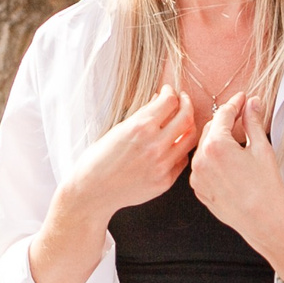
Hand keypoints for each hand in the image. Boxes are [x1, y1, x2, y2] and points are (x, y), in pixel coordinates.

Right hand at [62, 84, 197, 220]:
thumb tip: (159, 99)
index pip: (169, 101)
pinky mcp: (165, 181)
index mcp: (140, 127)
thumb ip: (142, 115)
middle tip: (182, 100)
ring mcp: (162, 165)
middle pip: (186, 117)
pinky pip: (182, 159)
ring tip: (183, 121)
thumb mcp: (118, 129)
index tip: (168, 91)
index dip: (171, 92)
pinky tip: (174, 144)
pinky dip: (181, 148)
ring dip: (189, 125)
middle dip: (186, 103)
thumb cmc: (99, 159)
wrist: (93, 191)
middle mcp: (155, 145)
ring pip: (190, 138)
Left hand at [189, 95, 283, 258]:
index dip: (235, 104)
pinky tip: (228, 162)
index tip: (242, 98)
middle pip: (210, 129)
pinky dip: (212, 160)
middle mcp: (201, 159)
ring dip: (217, 141)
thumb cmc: (266, 186)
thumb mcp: (262, 148)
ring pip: (204, 148)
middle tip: (241, 115)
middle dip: (225, 121)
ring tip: (235, 140)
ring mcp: (197, 176)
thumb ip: (253, 122)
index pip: (223, 115)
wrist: (263, 220)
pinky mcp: (199, 189)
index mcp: (216, 145)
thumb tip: (253, 103)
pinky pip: (202, 167)